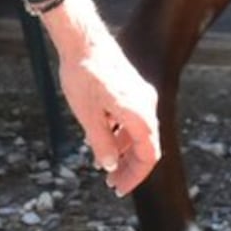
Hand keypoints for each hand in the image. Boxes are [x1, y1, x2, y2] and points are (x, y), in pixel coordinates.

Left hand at [45, 0, 159, 193]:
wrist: (82, 40)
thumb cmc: (84, 76)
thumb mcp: (88, 116)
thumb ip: (102, 143)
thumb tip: (110, 165)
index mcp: (140, 114)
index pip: (148, 155)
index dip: (135, 176)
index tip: (118, 189)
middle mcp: (146, 105)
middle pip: (145, 146)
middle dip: (129, 167)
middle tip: (110, 183)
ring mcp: (140, 95)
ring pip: (138, 132)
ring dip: (122, 150)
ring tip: (101, 163)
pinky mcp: (132, 88)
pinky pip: (131, 118)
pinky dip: (120, 133)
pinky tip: (101, 139)